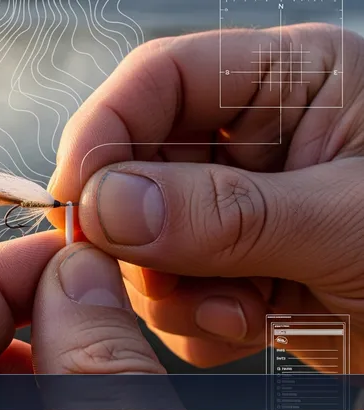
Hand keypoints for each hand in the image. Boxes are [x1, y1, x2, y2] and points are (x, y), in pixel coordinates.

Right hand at [47, 23, 363, 371]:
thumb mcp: (353, 225)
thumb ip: (227, 213)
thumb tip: (109, 205)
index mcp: (293, 82)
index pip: (162, 80)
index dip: (105, 131)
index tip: (77, 198)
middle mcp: (256, 139)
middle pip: (139, 163)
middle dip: (136, 228)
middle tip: (154, 273)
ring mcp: (241, 206)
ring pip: (144, 234)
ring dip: (169, 284)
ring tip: (234, 310)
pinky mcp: (238, 264)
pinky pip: (172, 285)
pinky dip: (192, 319)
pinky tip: (246, 327)